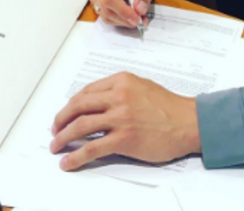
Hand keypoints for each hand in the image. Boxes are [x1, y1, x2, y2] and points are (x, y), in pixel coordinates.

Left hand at [49, 72, 200, 169]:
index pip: (86, 91)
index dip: (71, 104)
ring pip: (80, 126)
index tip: (66, 114)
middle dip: (61, 120)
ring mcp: (120, 117)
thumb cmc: (169, 106)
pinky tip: (68, 162)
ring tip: (56, 146)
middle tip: (55, 130)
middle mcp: (118, 95)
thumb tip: (99, 101)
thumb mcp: (142, 86)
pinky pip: (91, 148)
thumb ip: (121, 90)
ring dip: (62, 138)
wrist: (187, 121)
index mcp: (121, 81)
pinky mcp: (123, 138)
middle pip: (78, 106)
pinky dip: (75, 156)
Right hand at [87, 0, 153, 27]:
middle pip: (104, 7)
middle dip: (122, 18)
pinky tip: (128, 15)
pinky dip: (116, 17)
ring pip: (103, 13)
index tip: (137, 19)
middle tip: (139, 21)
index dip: (122, 11)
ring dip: (120, 20)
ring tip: (135, 18)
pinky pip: (103, 12)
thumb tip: (140, 10)